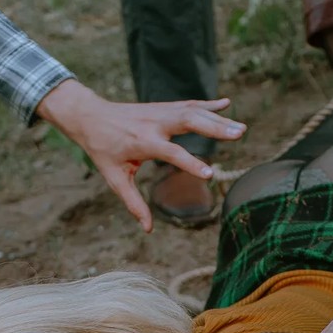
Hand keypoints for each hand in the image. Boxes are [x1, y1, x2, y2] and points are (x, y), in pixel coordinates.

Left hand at [37, 80, 245, 231]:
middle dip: (215, 127)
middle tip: (239, 134)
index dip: (190, 164)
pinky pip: (189, 104)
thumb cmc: (103, 150)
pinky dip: (208, 104)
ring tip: (241, 128)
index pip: (171, 153)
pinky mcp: (163, 107)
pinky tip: (227, 104)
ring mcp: (160, 112)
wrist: (90, 116)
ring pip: (193, 111)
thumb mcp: (115, 178)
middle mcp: (155, 123)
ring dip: (218, 118)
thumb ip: (133, 203)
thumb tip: (148, 229)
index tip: (209, 175)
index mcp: (143, 142)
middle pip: (189, 121)